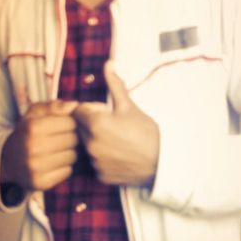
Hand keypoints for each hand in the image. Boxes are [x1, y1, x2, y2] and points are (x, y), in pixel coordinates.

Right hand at [2, 100, 78, 190]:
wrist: (7, 160)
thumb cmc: (27, 132)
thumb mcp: (35, 114)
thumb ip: (54, 106)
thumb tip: (74, 105)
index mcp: (33, 127)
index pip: (70, 123)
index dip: (68, 123)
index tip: (62, 126)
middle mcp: (33, 147)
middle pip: (73, 140)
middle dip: (70, 138)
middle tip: (60, 139)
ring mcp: (36, 167)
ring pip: (72, 156)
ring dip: (68, 152)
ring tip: (57, 151)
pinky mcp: (40, 183)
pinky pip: (67, 172)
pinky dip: (64, 167)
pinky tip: (54, 163)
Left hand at [73, 62, 159, 186]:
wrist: (162, 161)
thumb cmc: (146, 131)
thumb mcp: (129, 105)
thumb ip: (114, 84)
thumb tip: (108, 64)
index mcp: (95, 124)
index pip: (77, 111)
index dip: (89, 109)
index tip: (102, 111)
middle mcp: (90, 144)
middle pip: (81, 129)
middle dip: (92, 125)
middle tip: (113, 125)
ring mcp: (95, 162)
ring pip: (88, 146)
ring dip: (96, 141)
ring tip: (118, 141)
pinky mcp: (101, 176)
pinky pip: (95, 163)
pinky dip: (103, 158)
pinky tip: (118, 154)